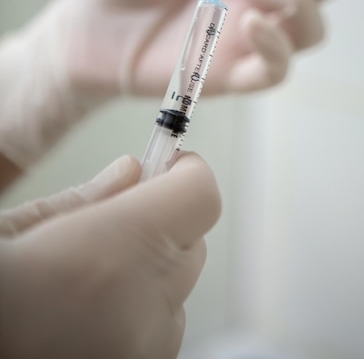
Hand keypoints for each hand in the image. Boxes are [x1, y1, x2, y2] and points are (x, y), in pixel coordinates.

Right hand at [0, 152, 220, 358]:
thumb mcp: (19, 227)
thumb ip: (89, 195)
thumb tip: (132, 170)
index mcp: (117, 249)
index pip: (201, 194)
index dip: (185, 172)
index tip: (162, 166)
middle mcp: (145, 304)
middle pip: (193, 239)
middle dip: (165, 217)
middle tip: (119, 215)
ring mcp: (145, 349)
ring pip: (179, 287)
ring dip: (153, 267)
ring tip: (92, 273)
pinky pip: (162, 328)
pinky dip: (141, 309)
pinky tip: (90, 311)